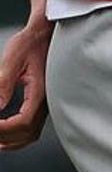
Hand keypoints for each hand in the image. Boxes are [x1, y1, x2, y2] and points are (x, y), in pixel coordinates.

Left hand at [0, 0, 50, 149]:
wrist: (48, 31)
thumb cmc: (31, 41)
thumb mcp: (13, 58)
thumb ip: (3, 83)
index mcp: (41, 90)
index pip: (23, 122)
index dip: (3, 129)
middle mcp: (47, 100)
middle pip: (28, 132)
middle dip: (5, 137)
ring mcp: (47, 102)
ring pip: (32, 133)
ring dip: (13, 141)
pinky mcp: (43, 101)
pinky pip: (34, 126)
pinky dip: (20, 136)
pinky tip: (6, 133)